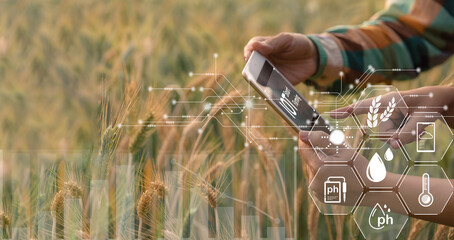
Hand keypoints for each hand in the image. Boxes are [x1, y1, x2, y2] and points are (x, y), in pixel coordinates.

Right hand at [243, 32, 317, 84]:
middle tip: (255, 72)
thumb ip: (272, 43)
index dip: (248, 54)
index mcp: (262, 47)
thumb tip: (254, 46)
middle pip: (251, 66)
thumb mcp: (286, 40)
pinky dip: (269, 90)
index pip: (250, 50)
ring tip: (264, 82)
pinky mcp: (276, 83)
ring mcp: (268, 73)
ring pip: (258, 79)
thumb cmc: (297, 44)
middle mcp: (262, 60)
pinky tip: (272, 90)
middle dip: (252, 70)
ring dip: (259, 82)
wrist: (313, 57)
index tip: (249, 58)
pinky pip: (270, 88)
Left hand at [298, 131, 365, 205]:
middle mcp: (314, 181)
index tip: (311, 136)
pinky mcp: (321, 197)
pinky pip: (318, 182)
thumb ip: (320, 139)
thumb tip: (302, 134)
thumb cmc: (359, 167)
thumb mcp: (342, 149)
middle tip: (336, 156)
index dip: (306, 141)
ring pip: (313, 171)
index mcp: (318, 167)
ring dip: (321, 166)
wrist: (372, 190)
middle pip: (309, 161)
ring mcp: (317, 191)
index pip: (303, 149)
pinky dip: (325, 177)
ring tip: (340, 168)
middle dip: (318, 155)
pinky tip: (339, 177)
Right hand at [331, 86, 453, 147]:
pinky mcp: (395, 122)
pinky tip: (419, 129)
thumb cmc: (431, 104)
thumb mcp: (422, 119)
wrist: (441, 100)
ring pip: (390, 136)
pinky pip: (395, 136)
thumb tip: (393, 147)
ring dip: (406, 136)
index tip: (331, 115)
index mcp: (388, 101)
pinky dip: (407, 136)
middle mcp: (386, 109)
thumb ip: (407, 134)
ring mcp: (390, 116)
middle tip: (418, 129)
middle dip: (398, 135)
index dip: (346, 112)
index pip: (363, 107)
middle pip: (382, 131)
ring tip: (421, 127)